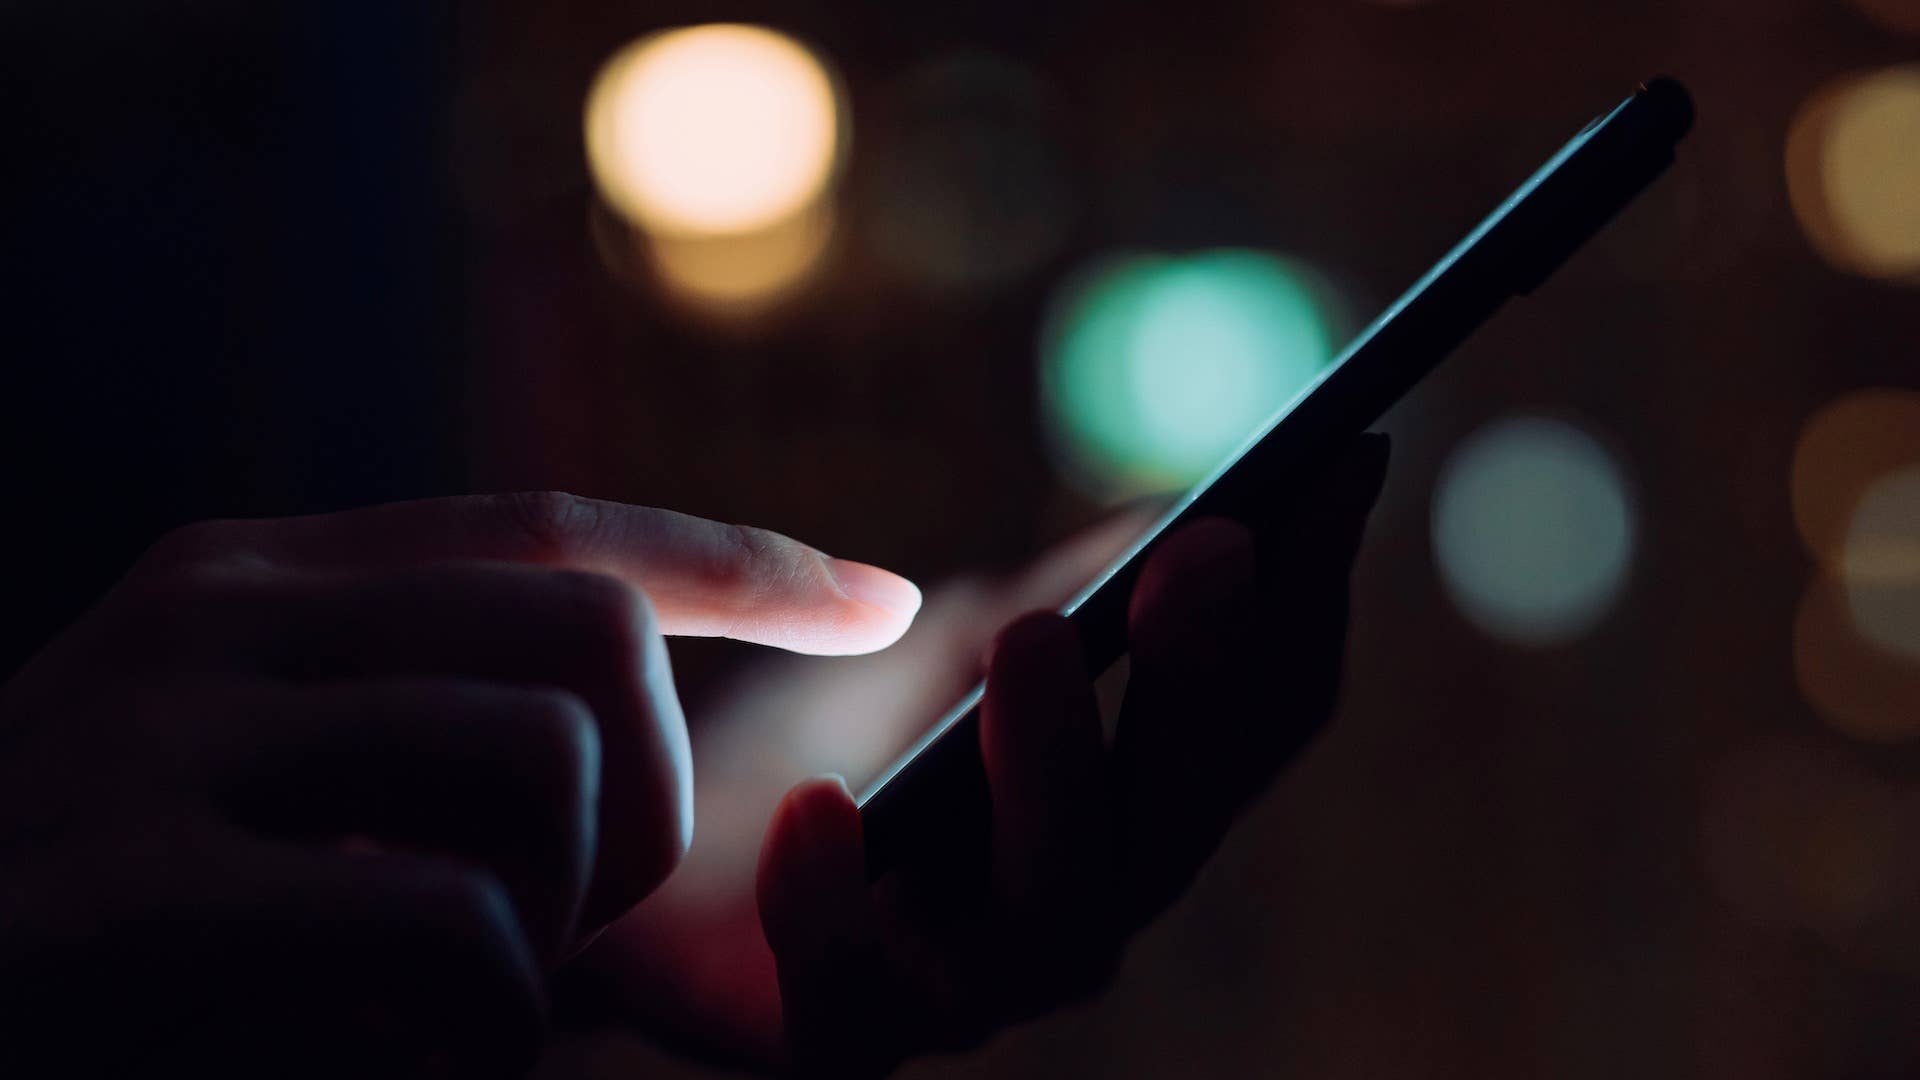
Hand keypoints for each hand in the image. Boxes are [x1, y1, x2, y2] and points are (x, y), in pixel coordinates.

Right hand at [0, 492, 919, 1076]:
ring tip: (437, 1006)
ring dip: (553, 929)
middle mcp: (213, 623)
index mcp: (253, 590)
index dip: (736, 565)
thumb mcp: (269, 821)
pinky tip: (393, 1057)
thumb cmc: (100, 965)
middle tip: (557, 932)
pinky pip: (452, 929)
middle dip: (645, 806)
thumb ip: (423, 768)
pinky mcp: (125, 895)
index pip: (552, 535)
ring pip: (551, 767)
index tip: (880, 601)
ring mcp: (158, 741)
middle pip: (596, 639)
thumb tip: (636, 779)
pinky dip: (477, 1029)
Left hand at [564, 435, 1387, 1074]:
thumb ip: (1066, 597)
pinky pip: (854, 1000)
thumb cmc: (815, 745)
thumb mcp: (946, 648)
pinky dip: (841, 906)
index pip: (1256, 723)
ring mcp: (964, 985)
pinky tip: (818, 810)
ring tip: (1030, 637)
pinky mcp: (830, 1034)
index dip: (1304, 604)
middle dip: (1199, 676)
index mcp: (1123, 814)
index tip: (1334, 470)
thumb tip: (1190, 510)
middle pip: (1179, 812)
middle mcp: (1076, 907)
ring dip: (1057, 768)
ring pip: (1060, 911)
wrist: (640, 845)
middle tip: (1208, 545)